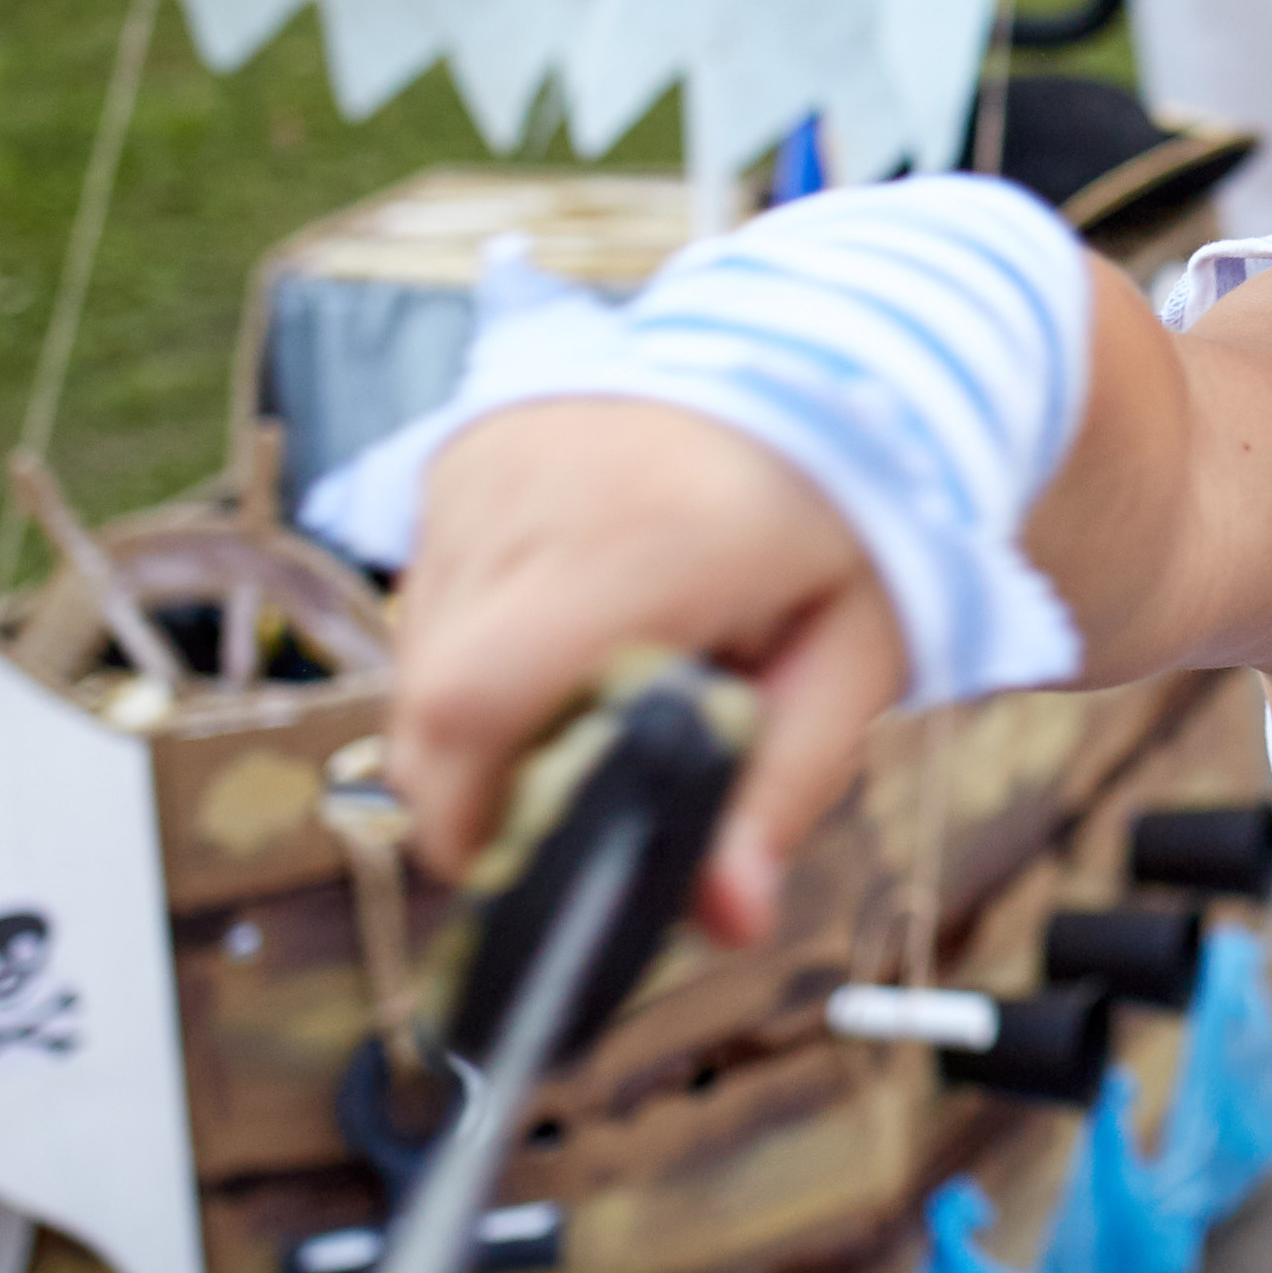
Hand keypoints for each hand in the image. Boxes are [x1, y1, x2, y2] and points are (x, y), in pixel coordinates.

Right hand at [379, 400, 904, 945]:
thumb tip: (728, 922)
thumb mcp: (854, 653)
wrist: (804, 350)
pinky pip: (429, 600)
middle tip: (555, 820)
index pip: (479, 706)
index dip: (473, 818)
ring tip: (583, 710)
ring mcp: (482, 469)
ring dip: (478, 723)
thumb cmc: (837, 515)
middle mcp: (537, 493)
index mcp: (647, 540)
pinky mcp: (457, 460)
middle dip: (473, 794)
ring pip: (417, 661)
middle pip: (429, 703)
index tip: (522, 877)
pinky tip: (560, 637)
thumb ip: (784, 786)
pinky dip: (474, 651)